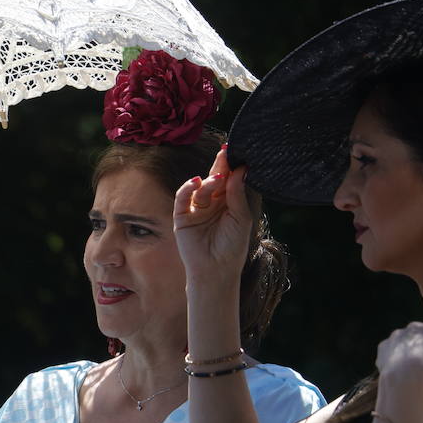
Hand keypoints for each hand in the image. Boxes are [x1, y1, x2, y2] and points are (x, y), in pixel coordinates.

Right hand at [172, 146, 251, 284]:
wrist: (217, 270)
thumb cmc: (233, 246)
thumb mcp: (240, 218)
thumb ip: (237, 194)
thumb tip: (240, 169)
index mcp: (228, 203)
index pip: (229, 180)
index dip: (232, 166)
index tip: (237, 152)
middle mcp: (212, 203)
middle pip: (214, 179)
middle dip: (220, 165)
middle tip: (226, 152)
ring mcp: (196, 209)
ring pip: (200, 187)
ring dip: (208, 181)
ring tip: (217, 178)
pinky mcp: (182, 216)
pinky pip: (182, 197)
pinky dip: (187, 188)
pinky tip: (195, 182)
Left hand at [374, 322, 422, 393]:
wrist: (409, 377)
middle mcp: (415, 327)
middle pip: (422, 339)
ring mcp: (397, 336)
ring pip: (405, 346)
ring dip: (409, 357)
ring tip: (413, 377)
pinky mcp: (383, 347)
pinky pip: (391, 355)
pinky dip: (395, 363)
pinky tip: (400, 376)